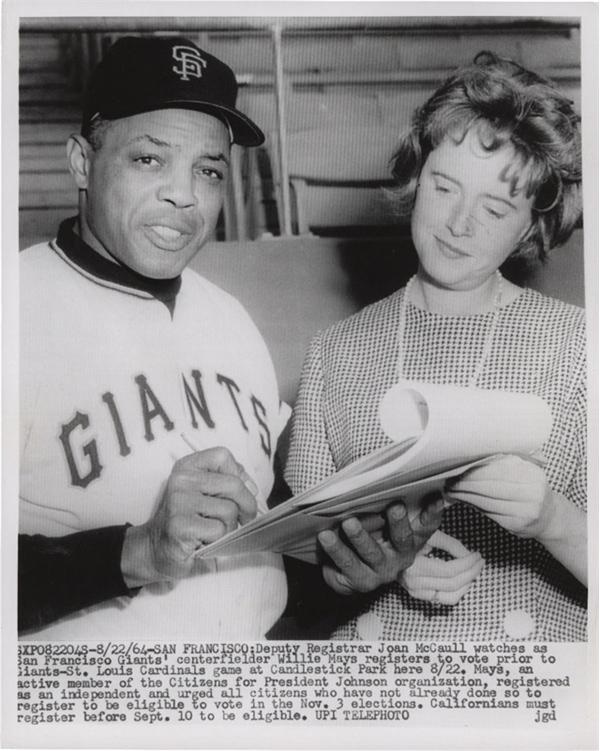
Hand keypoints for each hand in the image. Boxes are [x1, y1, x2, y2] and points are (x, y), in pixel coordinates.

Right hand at [122, 447, 256, 585]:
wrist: (156, 549)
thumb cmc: (188, 521)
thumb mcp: (205, 493)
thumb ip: (227, 482)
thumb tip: (252, 487)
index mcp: (187, 467)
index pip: (222, 456)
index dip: (240, 474)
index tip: (241, 492)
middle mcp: (181, 480)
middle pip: (234, 485)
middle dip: (246, 506)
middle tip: (243, 519)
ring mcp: (179, 501)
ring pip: (229, 510)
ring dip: (229, 527)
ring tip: (213, 532)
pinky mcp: (181, 525)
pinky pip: (219, 530)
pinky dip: (218, 541)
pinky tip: (204, 541)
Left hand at [318, 498, 443, 595]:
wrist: (350, 575)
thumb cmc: (369, 535)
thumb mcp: (380, 520)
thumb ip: (384, 503)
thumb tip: (379, 473)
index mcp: (411, 539)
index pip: (426, 525)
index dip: (433, 513)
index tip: (434, 497)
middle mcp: (400, 556)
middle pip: (403, 539)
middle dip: (399, 523)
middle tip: (394, 506)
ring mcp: (381, 571)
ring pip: (371, 552)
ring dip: (359, 536)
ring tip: (348, 522)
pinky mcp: (361, 581)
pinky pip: (346, 565)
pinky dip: (335, 549)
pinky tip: (325, 536)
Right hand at [400, 530, 483, 605]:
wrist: (386, 546)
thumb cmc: (407, 536)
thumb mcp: (428, 534)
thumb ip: (450, 544)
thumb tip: (470, 555)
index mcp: (413, 565)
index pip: (449, 571)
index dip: (468, 563)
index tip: (477, 554)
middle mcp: (413, 583)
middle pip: (452, 584)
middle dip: (471, 572)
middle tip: (480, 561)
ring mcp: (415, 592)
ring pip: (450, 597)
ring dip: (467, 585)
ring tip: (474, 572)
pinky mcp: (418, 595)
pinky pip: (443, 600)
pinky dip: (458, 592)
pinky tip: (463, 581)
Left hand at [445, 454, 556, 540]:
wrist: (550, 517)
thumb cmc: (530, 490)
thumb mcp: (525, 472)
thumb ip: (504, 465)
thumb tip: (470, 461)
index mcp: (532, 473)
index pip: (497, 469)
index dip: (475, 469)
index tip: (458, 468)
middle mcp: (532, 491)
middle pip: (490, 485)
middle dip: (466, 483)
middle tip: (449, 480)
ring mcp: (525, 510)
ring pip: (487, 500)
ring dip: (465, 495)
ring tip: (451, 490)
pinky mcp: (517, 524)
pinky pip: (489, 513)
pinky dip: (473, 505)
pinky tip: (463, 500)